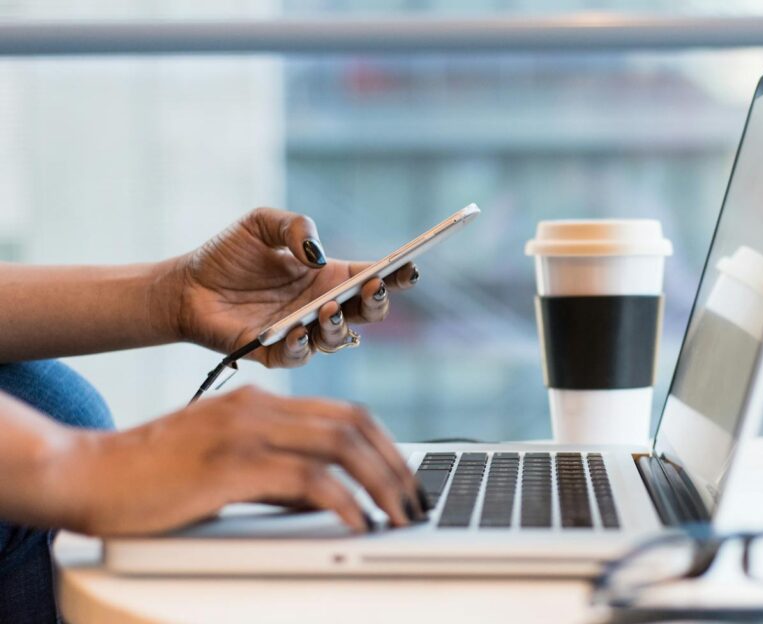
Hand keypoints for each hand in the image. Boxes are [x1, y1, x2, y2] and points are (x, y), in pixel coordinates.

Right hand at [56, 386, 424, 535]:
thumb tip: (327, 498)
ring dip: (381, 483)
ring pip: (341, 446)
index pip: (346, 413)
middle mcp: (258, 407)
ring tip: (399, 516)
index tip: (406, 479)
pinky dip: (343, 501)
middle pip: (354, 424)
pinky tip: (358, 523)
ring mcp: (245, 431)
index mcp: (260, 402)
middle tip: (415, 501)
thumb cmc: (150, 476)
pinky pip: (307, 479)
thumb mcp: (225, 464)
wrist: (85, 474)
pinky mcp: (231, 464)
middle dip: (396, 465)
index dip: (386, 445)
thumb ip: (276, 472)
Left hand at [171, 207, 419, 366]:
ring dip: (340, 326)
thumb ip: (294, 226)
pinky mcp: (274, 353)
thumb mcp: (261, 223)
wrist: (185, 286)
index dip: (396, 275)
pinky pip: (298, 356)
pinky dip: (302, 345)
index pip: (373, 278)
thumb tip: (317, 254)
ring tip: (328, 309)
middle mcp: (322, 307)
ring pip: (339, 340)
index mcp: (329, 277)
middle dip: (377, 303)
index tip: (409, 267)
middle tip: (372, 288)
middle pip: (367, 313)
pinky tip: (297, 330)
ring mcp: (302, 332)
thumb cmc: (228, 255)